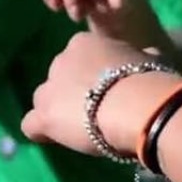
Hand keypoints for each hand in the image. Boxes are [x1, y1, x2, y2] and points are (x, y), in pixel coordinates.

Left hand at [22, 32, 181, 155]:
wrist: (138, 103)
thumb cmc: (149, 78)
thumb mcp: (149, 59)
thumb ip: (141, 57)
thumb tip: (150, 55)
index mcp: (83, 43)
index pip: (79, 59)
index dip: (93, 77)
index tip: (109, 90)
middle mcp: (60, 60)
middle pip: (60, 80)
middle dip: (74, 94)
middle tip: (98, 110)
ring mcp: (49, 88)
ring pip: (45, 101)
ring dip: (58, 112)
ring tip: (82, 129)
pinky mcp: (44, 116)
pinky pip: (31, 125)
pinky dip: (42, 133)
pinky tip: (60, 139)